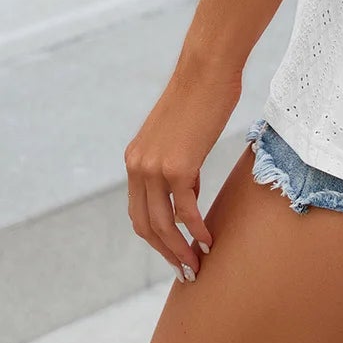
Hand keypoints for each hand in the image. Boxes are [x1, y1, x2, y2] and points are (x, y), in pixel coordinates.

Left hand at [124, 59, 242, 280]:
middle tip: (186, 271)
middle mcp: (137, 167)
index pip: (138, 212)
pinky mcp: (177, 167)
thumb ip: (178, 167)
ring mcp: (155, 168)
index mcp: (134, 160)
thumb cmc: (201, 98)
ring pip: (163, 224)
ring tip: (197, 266)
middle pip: (146, 226)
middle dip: (166, 253)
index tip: (175, 254)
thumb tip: (187, 196)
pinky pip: (185, 211)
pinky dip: (196, 230)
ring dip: (179, 250)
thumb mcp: (180, 139)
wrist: (207, 71)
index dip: (156, 238)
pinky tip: (208, 240)